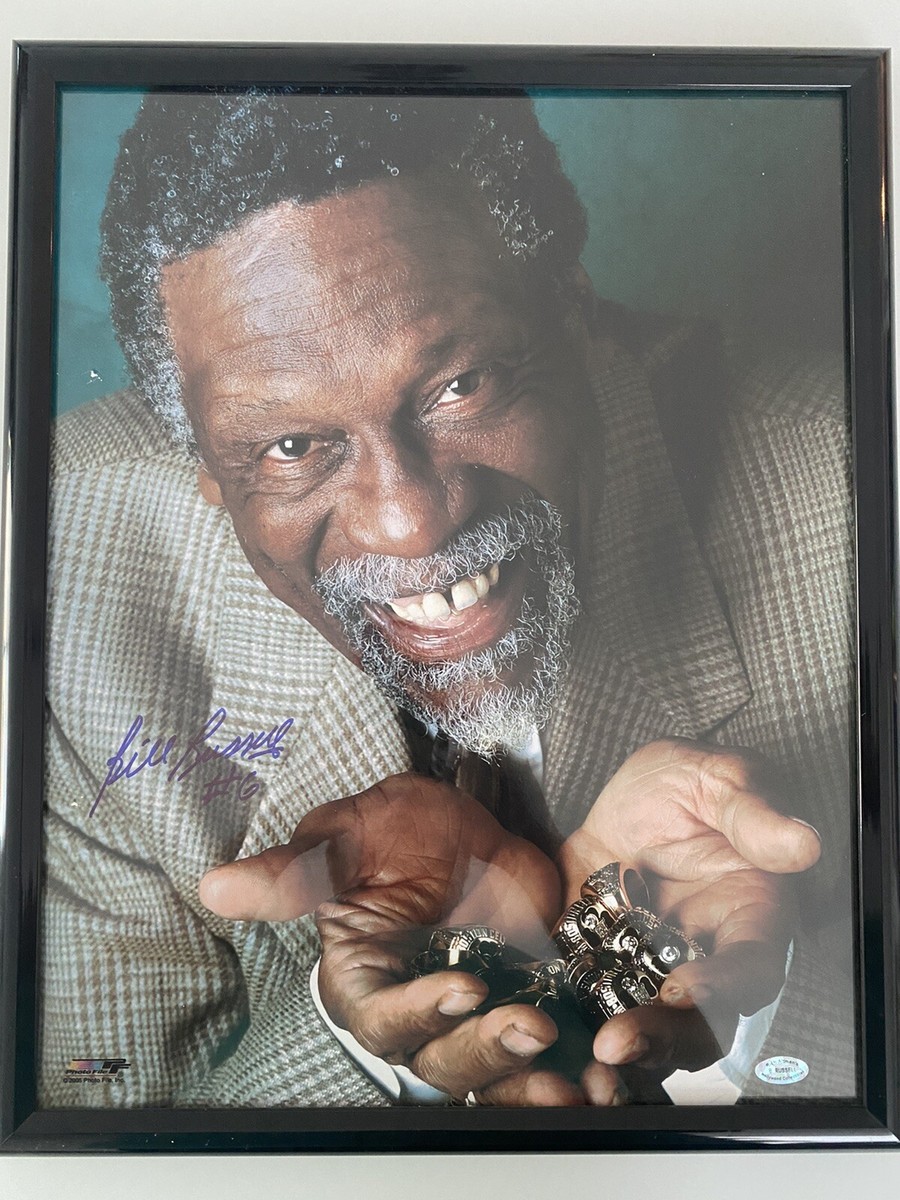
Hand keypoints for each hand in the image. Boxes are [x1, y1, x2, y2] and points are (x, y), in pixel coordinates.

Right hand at [200, 772, 622, 1104]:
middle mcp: (416, 1011)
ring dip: (526, 1078)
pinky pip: (540, 1063)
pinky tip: (599, 1076)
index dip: (417, 1012)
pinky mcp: (523, 1009)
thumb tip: (214, 885)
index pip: (381, 1016)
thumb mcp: (351, 839)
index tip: (459, 988)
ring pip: (489, 1073)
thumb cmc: (400, 832)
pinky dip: (567, 1073)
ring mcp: (473, 1018)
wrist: (472, 828)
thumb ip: (297, 871)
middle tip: (527, 1024)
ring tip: (569, 1069)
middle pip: (439, 1059)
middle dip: (484, 1050)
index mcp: (366, 978)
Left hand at [558, 738, 821, 1075]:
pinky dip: (567, 1026)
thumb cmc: (687, 786)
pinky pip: (586, 1009)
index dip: (724, 989)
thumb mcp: (717, 779)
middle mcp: (702, 959)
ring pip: (644, 1029)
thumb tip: (801, 841)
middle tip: (616, 1043)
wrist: (623, 796)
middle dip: (661, 1040)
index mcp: (747, 917)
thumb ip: (751, 813)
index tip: (685, 991)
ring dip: (617, 1050)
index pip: (751, 970)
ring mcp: (648, 973)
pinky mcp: (598, 971)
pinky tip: (537, 1028)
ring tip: (582, 1054)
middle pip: (698, 1024)